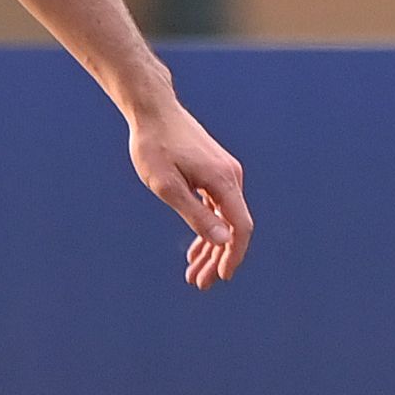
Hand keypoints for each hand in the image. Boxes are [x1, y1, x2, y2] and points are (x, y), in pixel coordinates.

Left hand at [128, 100, 251, 289]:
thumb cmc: (154, 146)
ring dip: (210, 247)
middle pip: (233, 226)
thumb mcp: (167, 186)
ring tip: (193, 271)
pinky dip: (207, 228)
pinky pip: (217, 207)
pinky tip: (195, 247)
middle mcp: (231, 178)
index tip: (221, 277)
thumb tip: (224, 241)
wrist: (153, 110)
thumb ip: (196, 214)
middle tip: (198, 283)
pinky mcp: (215, 172)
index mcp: (224, 181)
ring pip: (224, 219)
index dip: (234, 255)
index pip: (241, 227)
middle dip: (217, 258)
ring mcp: (225, 174)